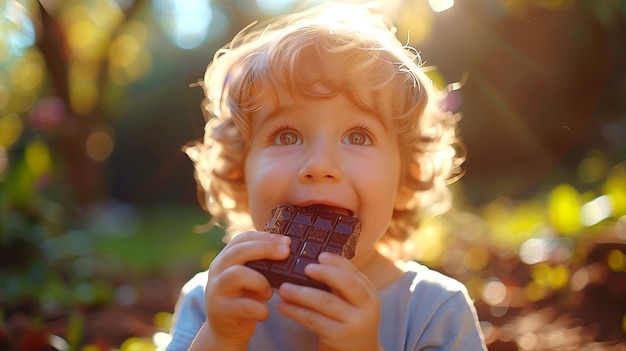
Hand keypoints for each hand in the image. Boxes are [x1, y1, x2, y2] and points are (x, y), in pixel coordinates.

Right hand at [202, 231, 290, 348]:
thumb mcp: (253, 277)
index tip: (286, 241)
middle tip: (286, 252)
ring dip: (260, 281)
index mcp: (226, 258)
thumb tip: (287, 247)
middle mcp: (217, 270)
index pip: (242, 239)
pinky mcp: (219, 311)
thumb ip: (263, 263)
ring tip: (270, 292)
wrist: (227, 331)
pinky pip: (242, 306)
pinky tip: (265, 313)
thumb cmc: (245, 299)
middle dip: (265, 249)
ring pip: (236, 274)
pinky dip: (259, 309)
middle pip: (238, 251)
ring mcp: (216, 290)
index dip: (264, 237)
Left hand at [276, 252, 382, 350]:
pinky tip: (284, 307)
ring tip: (284, 288)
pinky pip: (314, 320)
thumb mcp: (353, 303)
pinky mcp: (339, 337)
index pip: (354, 272)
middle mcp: (366, 307)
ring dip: (301, 293)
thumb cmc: (350, 324)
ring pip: (325, 302)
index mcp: (369, 294)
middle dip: (324, 273)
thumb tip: (314, 262)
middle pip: (345, 283)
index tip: (320, 256)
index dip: (337, 262)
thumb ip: (341, 285)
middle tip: (304, 268)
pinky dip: (296, 312)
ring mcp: (354, 323)